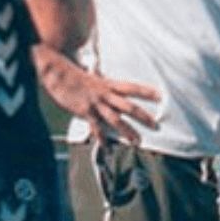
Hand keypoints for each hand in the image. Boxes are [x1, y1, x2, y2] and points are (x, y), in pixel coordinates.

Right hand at [33, 50, 159, 143]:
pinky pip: (96, 127)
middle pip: (129, 107)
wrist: (57, 73)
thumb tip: (118, 94)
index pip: (133, 88)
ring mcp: (95, 104)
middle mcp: (106, 94)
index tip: (162, 96)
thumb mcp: (96, 79)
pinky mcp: (84, 111)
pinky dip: (101, 138)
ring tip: (138, 142)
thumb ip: (108, 88)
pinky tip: (107, 148)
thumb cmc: (76, 76)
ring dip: (128, 132)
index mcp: (110, 84)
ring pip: (116, 119)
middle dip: (144, 117)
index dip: (148, 92)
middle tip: (156, 126)